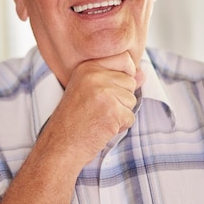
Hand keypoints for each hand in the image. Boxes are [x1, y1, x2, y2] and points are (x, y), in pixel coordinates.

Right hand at [38, 51, 144, 167]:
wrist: (60, 145)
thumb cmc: (74, 120)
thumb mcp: (90, 92)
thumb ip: (116, 80)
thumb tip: (142, 73)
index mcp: (87, 67)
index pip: (123, 59)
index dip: (125, 74)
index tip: (110, 90)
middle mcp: (94, 75)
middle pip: (130, 82)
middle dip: (120, 99)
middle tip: (98, 109)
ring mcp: (103, 92)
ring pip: (132, 100)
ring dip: (120, 114)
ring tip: (99, 118)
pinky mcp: (112, 111)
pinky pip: (130, 117)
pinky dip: (120, 127)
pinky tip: (102, 128)